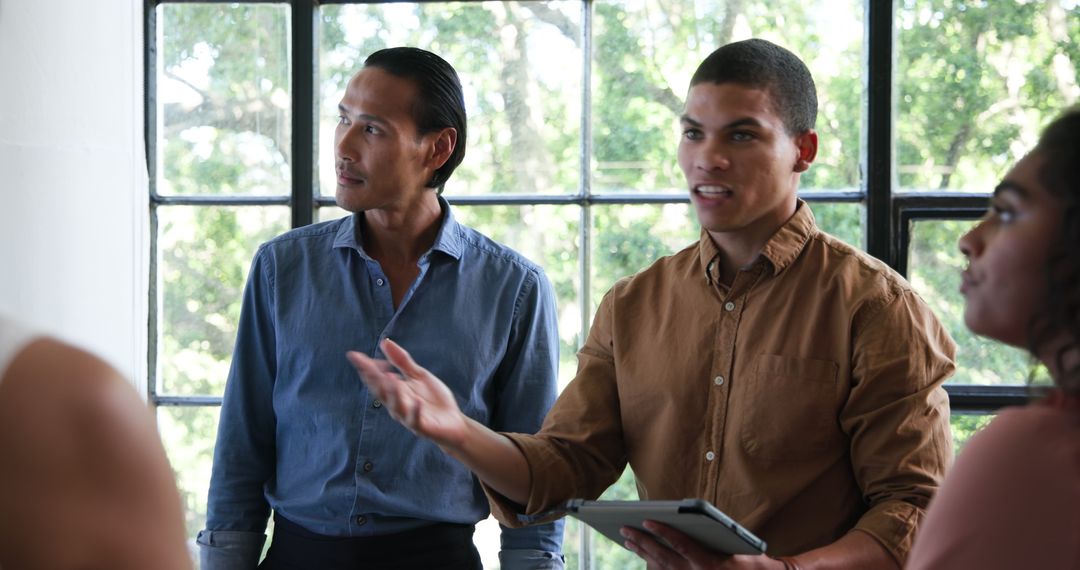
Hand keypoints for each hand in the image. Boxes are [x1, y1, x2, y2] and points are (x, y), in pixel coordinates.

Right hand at [346, 338, 468, 447]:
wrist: (454, 423)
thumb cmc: (434, 400)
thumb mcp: (418, 375)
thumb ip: (402, 361)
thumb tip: (385, 342)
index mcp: (395, 391)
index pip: (377, 378)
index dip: (366, 367)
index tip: (354, 355)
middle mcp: (397, 404)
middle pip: (382, 391)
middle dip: (373, 379)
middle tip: (366, 366)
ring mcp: (408, 416)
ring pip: (395, 406)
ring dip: (392, 393)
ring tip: (390, 377)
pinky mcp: (421, 427)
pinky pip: (415, 420)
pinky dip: (415, 411)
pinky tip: (416, 401)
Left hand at [621, 521, 784, 569]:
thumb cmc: (748, 562)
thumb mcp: (737, 547)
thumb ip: (714, 535)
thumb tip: (690, 517)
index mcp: (709, 564)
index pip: (681, 545)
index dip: (663, 532)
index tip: (647, 520)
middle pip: (663, 557)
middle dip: (643, 542)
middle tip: (625, 528)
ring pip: (660, 568)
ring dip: (643, 553)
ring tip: (628, 539)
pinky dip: (652, 564)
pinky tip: (643, 555)